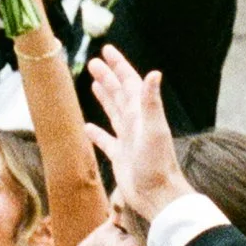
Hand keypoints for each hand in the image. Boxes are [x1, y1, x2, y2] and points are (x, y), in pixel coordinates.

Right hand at [91, 44, 188, 223]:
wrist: (157, 195)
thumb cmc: (157, 164)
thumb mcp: (154, 130)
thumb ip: (152, 102)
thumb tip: (154, 73)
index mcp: (141, 113)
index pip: (130, 82)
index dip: (118, 66)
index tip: (106, 50)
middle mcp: (135, 123)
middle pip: (119, 93)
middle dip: (108, 77)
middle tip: (93, 62)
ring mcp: (127, 139)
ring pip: (113, 112)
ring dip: (104, 97)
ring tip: (94, 84)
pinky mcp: (120, 156)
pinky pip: (105, 140)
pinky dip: (97, 132)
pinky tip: (88, 127)